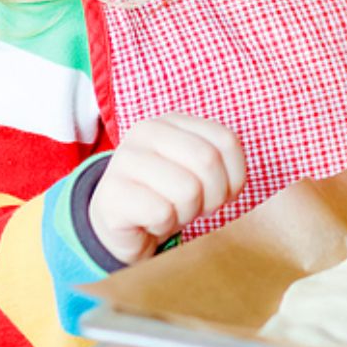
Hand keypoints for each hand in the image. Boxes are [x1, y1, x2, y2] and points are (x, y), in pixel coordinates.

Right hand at [89, 113, 246, 264]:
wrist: (118, 223)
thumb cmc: (167, 194)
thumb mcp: (197, 171)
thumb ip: (219, 162)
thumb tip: (233, 183)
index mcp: (172, 120)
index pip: (226, 141)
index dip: (235, 176)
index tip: (224, 193)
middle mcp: (146, 131)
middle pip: (208, 161)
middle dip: (214, 196)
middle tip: (198, 208)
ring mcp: (124, 160)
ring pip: (188, 190)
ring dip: (187, 213)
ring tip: (172, 212)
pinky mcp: (111, 194)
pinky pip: (162, 213)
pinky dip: (164, 225)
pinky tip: (151, 222)